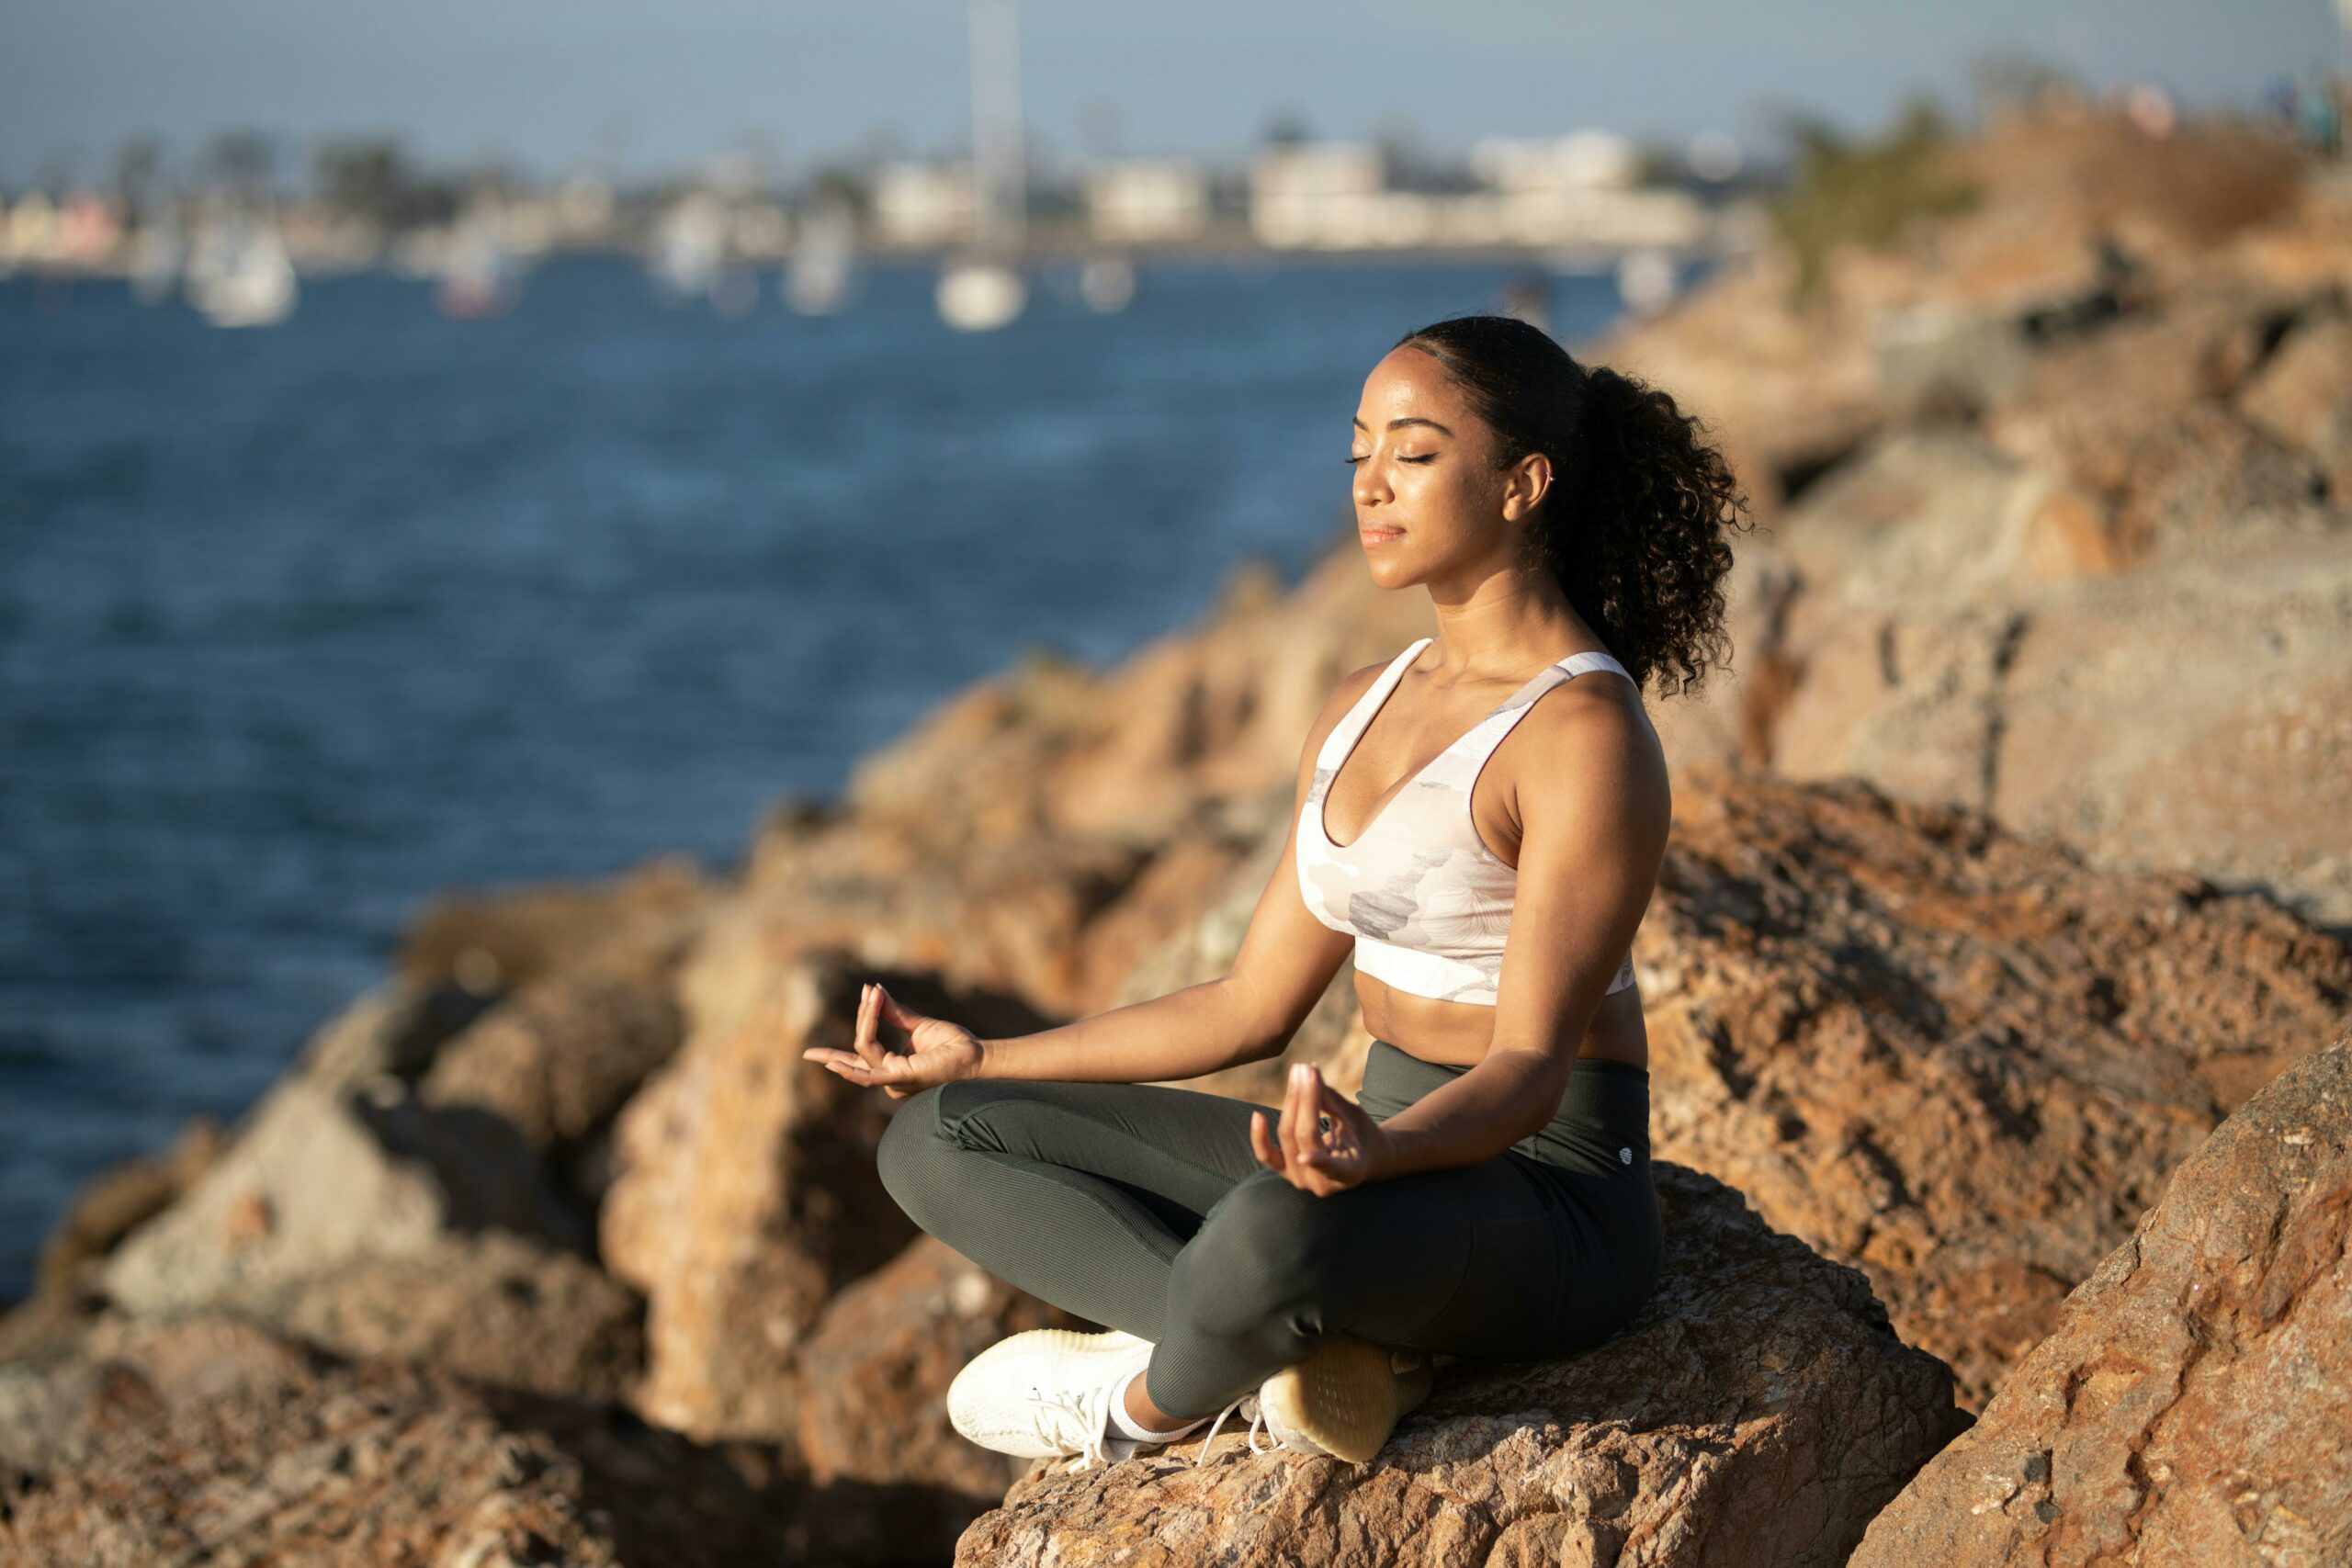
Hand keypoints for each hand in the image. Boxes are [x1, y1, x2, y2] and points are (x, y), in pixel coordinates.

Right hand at [801, 982, 985, 1099]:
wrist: (977, 1054)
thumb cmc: (953, 1044)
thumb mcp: (918, 1024)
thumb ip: (894, 1012)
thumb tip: (875, 991)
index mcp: (892, 1066)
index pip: (861, 1053)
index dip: (856, 1028)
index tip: (866, 991)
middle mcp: (889, 1078)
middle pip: (858, 1052)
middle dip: (831, 1053)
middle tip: (809, 1052)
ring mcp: (893, 1080)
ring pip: (864, 1049)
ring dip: (865, 1020)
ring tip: (869, 995)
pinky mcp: (901, 1078)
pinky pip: (868, 1075)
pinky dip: (850, 1069)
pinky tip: (833, 1064)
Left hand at [1249, 1061, 1388, 1195]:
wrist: (1359, 1157)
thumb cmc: (1361, 1135)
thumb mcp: (1354, 1118)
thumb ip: (1331, 1100)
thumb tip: (1309, 1071)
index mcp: (1349, 1174)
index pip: (1331, 1168)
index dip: (1318, 1162)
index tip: (1305, 1157)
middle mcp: (1322, 1184)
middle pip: (1305, 1136)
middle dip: (1305, 1099)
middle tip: (1307, 1069)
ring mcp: (1300, 1179)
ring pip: (1287, 1136)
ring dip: (1291, 1101)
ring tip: (1297, 1072)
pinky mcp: (1284, 1171)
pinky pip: (1267, 1154)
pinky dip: (1259, 1136)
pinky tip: (1257, 1116)